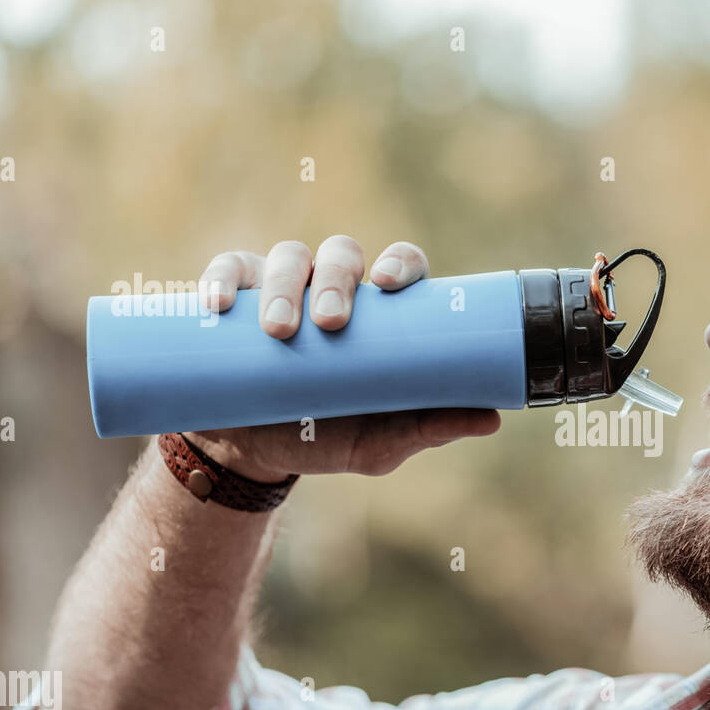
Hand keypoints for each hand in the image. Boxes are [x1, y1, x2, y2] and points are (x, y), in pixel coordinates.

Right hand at [191, 236, 500, 482]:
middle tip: (330, 323)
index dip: (401, 263)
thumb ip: (427, 428)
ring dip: (284, 287)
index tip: (391, 283)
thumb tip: (490, 420)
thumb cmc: (325, 436)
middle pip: (342, 254)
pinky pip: (228, 270)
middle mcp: (333, 288)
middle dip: (337, 280)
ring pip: (287, 257)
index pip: (400, 266)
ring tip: (280, 331)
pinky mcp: (234, 297)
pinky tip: (219, 304)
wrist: (251, 455)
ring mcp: (281, 286)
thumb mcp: (377, 443)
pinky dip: (222, 280)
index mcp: (379, 313)